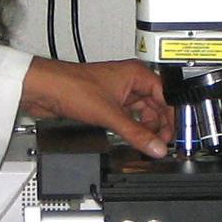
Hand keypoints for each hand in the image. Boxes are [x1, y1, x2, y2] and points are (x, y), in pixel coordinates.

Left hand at [21, 57, 171, 157]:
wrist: (45, 89)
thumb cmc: (71, 86)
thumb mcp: (110, 114)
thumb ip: (136, 133)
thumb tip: (156, 147)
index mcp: (136, 74)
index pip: (167, 96)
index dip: (173, 116)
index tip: (176, 135)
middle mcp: (130, 81)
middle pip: (157, 105)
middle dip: (160, 125)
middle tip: (162, 144)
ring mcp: (119, 92)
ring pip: (143, 113)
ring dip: (146, 128)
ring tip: (148, 144)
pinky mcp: (108, 103)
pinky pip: (129, 117)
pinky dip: (133, 128)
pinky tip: (133, 138)